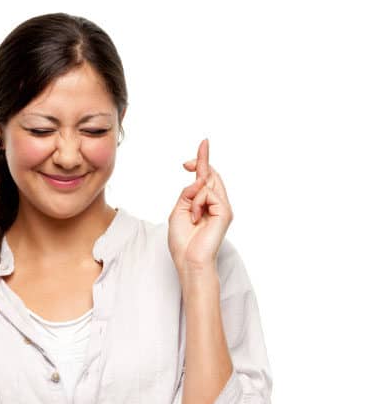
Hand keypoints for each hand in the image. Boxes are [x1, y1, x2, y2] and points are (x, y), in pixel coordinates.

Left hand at [167, 139, 232, 272]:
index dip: (200, 163)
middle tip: (204, 143)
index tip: (190, 156)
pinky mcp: (225, 212)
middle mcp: (216, 204)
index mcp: (205, 205)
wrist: (189, 260)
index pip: (205, 179)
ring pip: (206, 184)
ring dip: (193, 197)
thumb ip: (187, 194)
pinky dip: (197, 203)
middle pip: (211, 175)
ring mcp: (222, 207)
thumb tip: (199, 180)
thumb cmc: (182, 241)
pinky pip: (207, 194)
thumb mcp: (178, 211)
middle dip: (203, 159)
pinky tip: (196, 218)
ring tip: (192, 217)